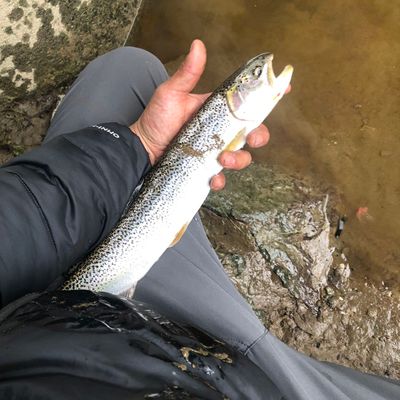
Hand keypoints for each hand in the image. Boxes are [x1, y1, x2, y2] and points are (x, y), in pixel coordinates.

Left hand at [130, 39, 288, 190]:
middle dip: (258, 137)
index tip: (284, 90)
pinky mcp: (206, 169)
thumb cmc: (157, 119)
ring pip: (241, 158)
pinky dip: (219, 180)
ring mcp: (215, 151)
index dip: (267, 97)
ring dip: (239, 161)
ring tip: (223, 160)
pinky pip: (221, 177)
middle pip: (252, 134)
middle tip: (250, 139)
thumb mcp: (171, 94)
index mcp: (218, 111)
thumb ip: (187, 75)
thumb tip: (198, 45)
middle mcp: (220, 131)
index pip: (247, 103)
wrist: (143, 148)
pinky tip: (211, 177)